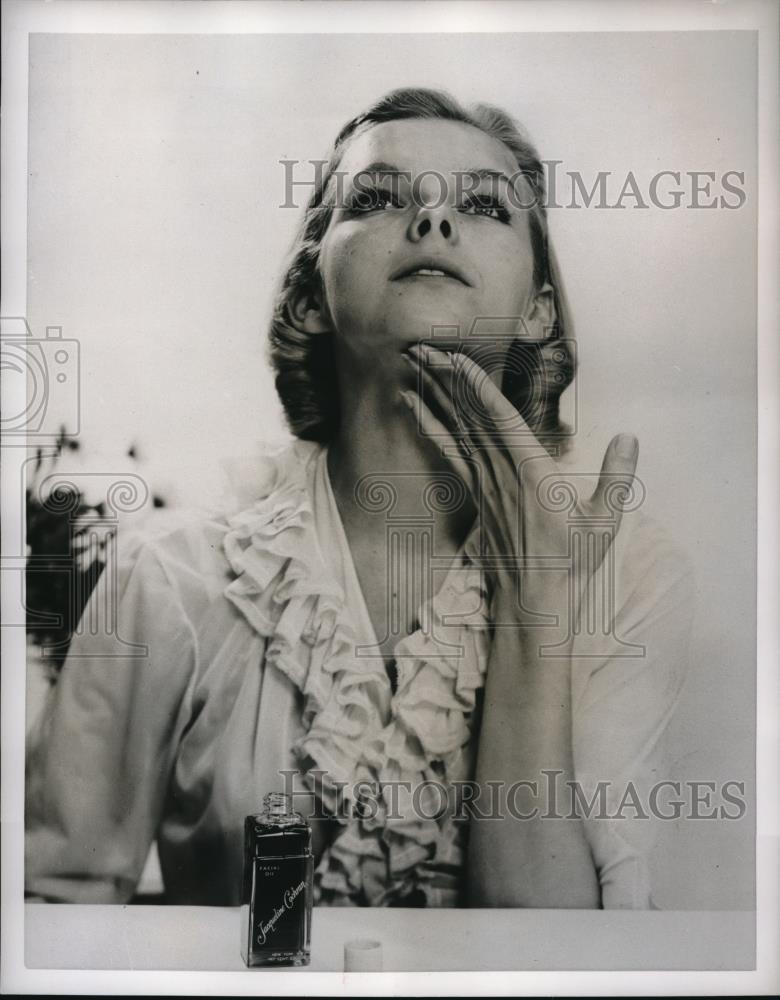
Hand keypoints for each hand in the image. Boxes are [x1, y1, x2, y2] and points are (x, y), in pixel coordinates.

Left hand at [401, 342, 639, 625]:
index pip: (500, 418)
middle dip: (445, 379)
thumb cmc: (571, 559)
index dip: (478, 386)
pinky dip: (429, 426)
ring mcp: (484, 482)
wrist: (533, 597)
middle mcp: (501, 471)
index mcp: (533, 471)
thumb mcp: (604, 520)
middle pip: (469, 416)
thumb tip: (629, 437)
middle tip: (421, 346)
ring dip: (434, 394)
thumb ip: (617, 477)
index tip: (456, 358)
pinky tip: (412, 409)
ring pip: (456, 428)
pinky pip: (449, 452)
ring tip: (412, 365)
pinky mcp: (476, 494)